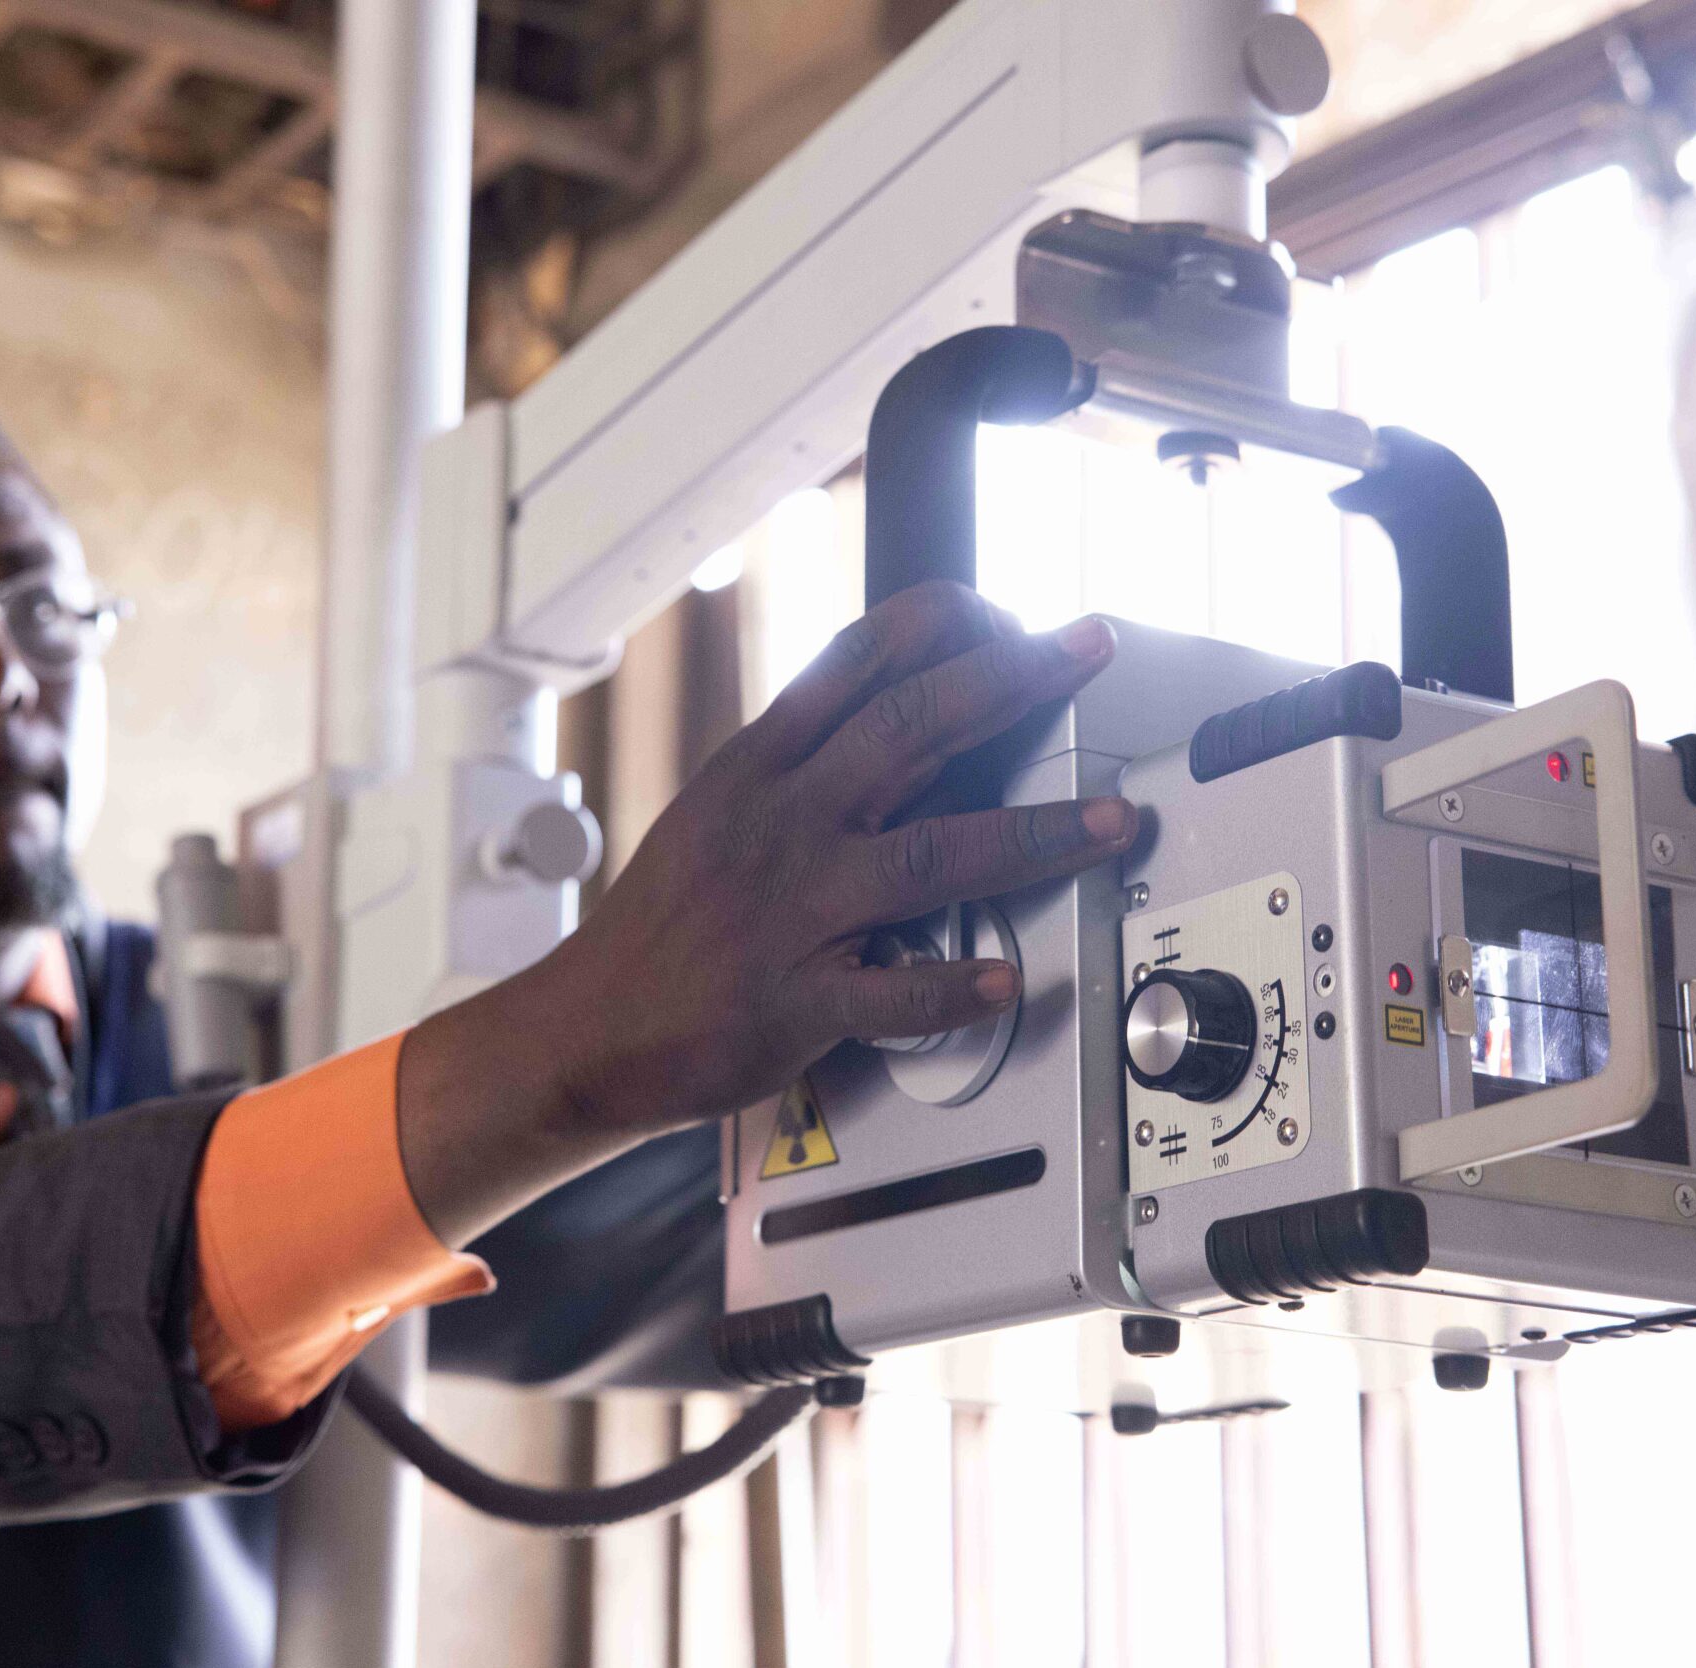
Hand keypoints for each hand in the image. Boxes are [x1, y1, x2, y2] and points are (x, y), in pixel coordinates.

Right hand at [399, 583, 1134, 1244]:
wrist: (584, 1031)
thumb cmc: (662, 929)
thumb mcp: (717, 810)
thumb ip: (800, 762)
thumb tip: (886, 708)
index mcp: (758, 770)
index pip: (856, 662)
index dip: (942, 624)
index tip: (1008, 608)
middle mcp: (780, 824)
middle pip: (911, 728)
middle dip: (1013, 681)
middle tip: (1088, 652)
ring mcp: (789, 911)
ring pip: (928, 853)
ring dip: (1033, 832)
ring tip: (1111, 820)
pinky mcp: (791, 999)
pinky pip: (886, 992)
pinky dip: (950, 986)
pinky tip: (1005, 978)